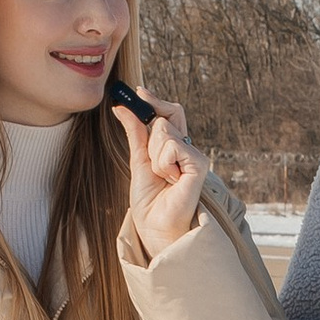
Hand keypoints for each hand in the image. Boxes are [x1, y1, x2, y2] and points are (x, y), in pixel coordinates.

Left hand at [113, 94, 203, 258]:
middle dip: (150, 134)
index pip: (168, 114)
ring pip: (164, 130)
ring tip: (162, 177)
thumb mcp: (137, 161)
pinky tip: (170, 180)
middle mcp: (187, 149)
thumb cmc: (149, 202)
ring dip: (154, 155)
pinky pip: (172, 145)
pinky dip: (163, 163)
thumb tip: (121, 106)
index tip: (138, 90)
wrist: (155, 228)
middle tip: (151, 163)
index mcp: (175, 148)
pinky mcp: (199, 165)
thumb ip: (134, 132)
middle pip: (168, 116)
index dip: (154, 101)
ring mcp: (195, 156)